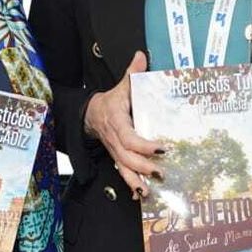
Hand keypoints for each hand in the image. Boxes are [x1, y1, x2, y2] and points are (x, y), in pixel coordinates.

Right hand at [83, 51, 164, 197]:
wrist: (90, 114)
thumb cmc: (110, 102)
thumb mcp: (121, 87)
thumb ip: (132, 74)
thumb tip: (141, 56)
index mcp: (116, 122)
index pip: (128, 137)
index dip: (143, 145)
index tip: (161, 147)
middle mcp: (114, 140)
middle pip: (125, 157)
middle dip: (142, 166)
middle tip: (160, 171)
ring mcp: (114, 151)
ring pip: (122, 168)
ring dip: (135, 181)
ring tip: (148, 192)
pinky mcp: (116, 157)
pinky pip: (121, 173)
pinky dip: (130, 184)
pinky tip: (140, 195)